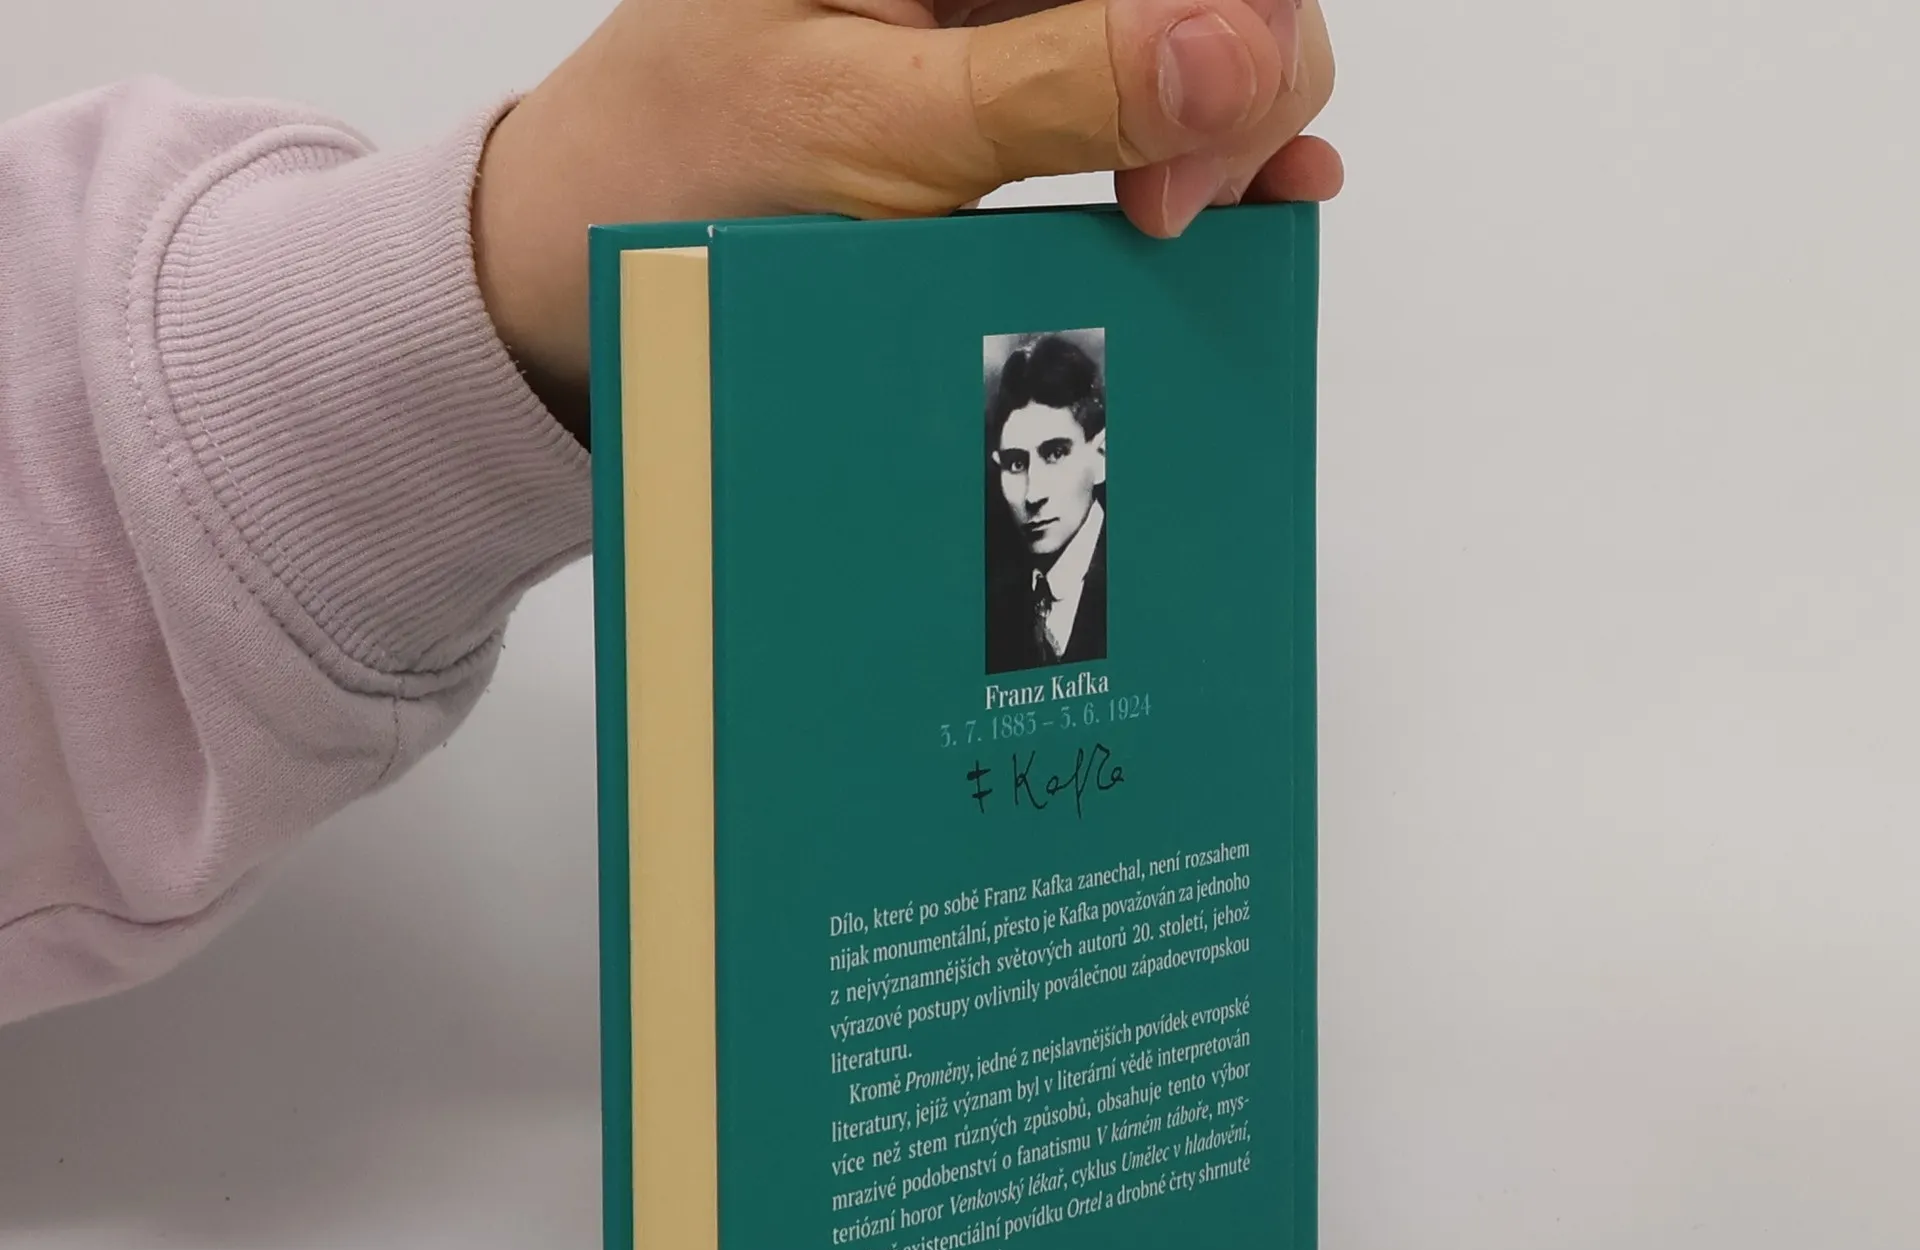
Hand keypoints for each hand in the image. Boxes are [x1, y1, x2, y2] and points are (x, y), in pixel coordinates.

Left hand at [474, 0, 1339, 417]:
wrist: (587, 259)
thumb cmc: (682, 177)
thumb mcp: (872, 131)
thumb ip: (1058, 85)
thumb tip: (1241, 49)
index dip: (1231, 22)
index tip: (1202, 144)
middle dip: (1233, 76)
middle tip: (1170, 212)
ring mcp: (1000, 3)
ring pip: (1188, 32)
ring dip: (1222, 125)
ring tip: (1182, 223)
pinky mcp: (1008, 73)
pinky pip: (1138, 91)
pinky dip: (1193, 148)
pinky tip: (1227, 198)